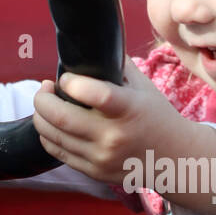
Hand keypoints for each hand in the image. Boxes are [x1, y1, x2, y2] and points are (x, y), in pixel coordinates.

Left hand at [32, 57, 215, 212]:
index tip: (66, 78)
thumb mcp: (144, 87)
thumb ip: (118, 65)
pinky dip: (48, 136)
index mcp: (129, 109)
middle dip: (42, 99)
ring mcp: (102, 157)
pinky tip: (51, 124)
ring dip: (40, 116)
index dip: (71, 82)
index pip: (95, 94)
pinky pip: (59, 153)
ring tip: (45, 103)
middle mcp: (114, 136)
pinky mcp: (95, 171)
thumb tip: (92, 43)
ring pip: (53, 136)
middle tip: (44, 88)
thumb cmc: (157, 116)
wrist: (175, 159)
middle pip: (61, 117)